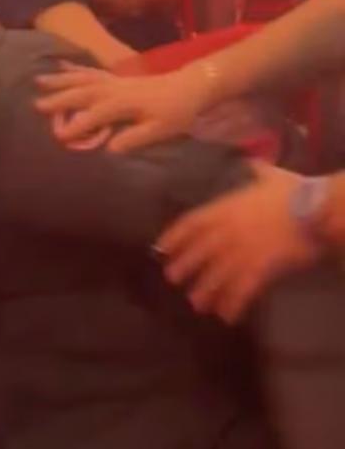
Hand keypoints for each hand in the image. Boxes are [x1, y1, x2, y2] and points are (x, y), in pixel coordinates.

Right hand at [35, 62, 207, 151]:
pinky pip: (91, 71)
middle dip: (59, 99)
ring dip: (60, 80)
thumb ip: (134, 138)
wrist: (190, 86)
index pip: (95, 114)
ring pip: (82, 79)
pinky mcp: (116, 77)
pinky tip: (60, 66)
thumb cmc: (176, 112)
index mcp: (124, 103)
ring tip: (38, 80)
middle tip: (36, 105)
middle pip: (82, 92)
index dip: (77, 125)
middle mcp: (114, 89)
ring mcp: (114, 80)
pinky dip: (74, 68)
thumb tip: (109, 149)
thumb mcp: (160, 130)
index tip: (58, 136)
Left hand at [156, 163, 320, 322]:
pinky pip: (242, 289)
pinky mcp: (262, 266)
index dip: (174, 236)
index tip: (161, 248)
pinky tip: (228, 316)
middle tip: (172, 279)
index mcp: (226, 207)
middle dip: (184, 265)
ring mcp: (243, 249)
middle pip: (199, 251)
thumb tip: (254, 162)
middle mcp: (228, 229)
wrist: (318, 208)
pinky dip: (233, 303)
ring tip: (197, 303)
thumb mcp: (272, 175)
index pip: (191, 222)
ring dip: (205, 290)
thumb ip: (258, 170)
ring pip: (217, 273)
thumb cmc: (296, 191)